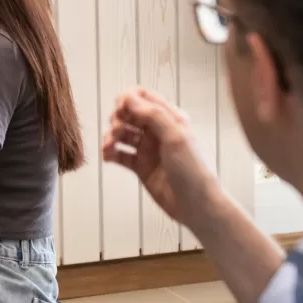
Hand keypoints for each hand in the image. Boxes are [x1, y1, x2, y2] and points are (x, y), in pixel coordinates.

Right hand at [102, 88, 226, 231]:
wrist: (196, 205)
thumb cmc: (193, 170)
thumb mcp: (175, 137)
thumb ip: (152, 115)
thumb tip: (129, 98)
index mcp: (170, 118)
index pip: (143, 97)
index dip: (128, 99)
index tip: (120, 110)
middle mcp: (157, 131)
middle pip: (129, 115)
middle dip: (117, 119)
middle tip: (116, 131)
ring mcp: (148, 149)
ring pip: (122, 134)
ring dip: (111, 137)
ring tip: (108, 147)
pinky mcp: (140, 166)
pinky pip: (120, 154)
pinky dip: (111, 153)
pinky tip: (107, 157)